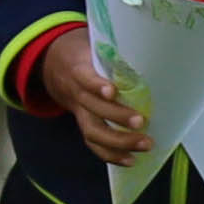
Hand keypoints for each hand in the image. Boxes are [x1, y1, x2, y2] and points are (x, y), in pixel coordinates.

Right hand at [34, 30, 146, 160]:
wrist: (54, 65)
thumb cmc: (84, 53)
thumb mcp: (91, 44)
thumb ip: (113, 52)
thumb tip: (149, 51)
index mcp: (78, 68)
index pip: (84, 77)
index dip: (96, 85)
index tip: (112, 91)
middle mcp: (76, 93)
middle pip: (92, 108)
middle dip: (117, 117)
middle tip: (141, 121)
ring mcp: (79, 111)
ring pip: (92, 131)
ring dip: (119, 142)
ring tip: (145, 144)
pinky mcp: (83, 124)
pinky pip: (93, 143)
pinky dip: (112, 155)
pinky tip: (130, 160)